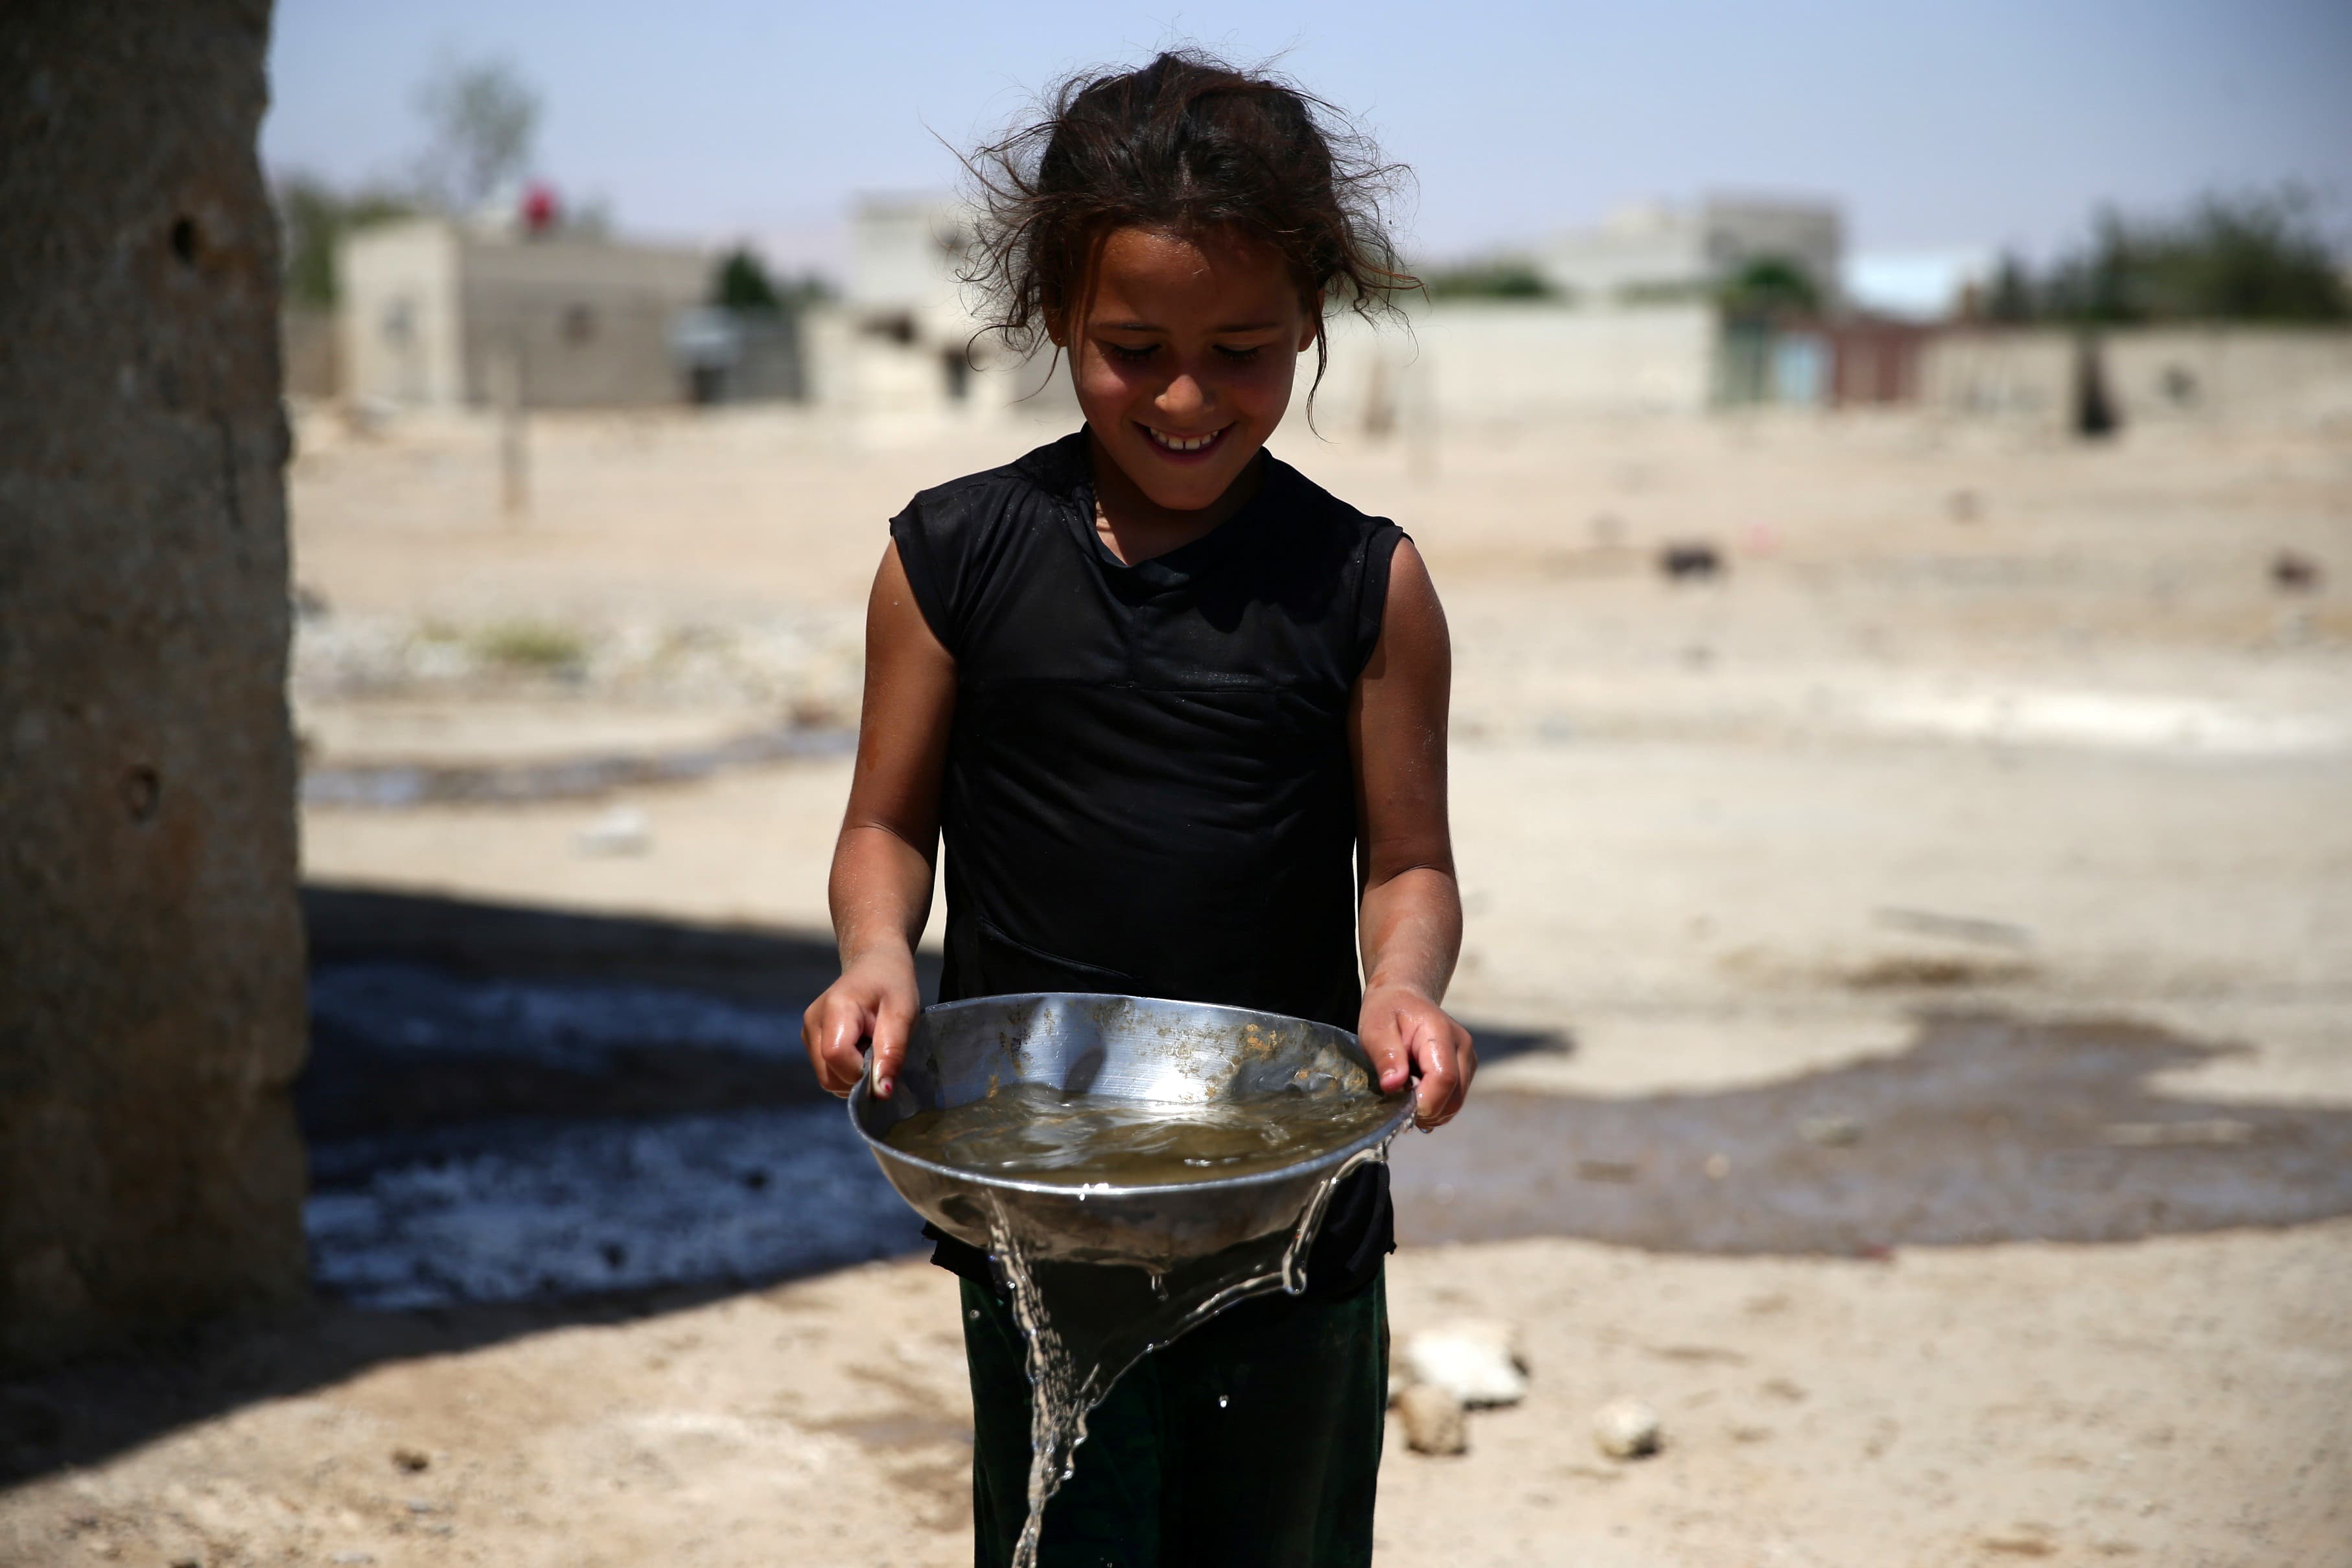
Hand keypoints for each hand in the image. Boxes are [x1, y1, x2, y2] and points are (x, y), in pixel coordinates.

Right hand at [801, 948, 920, 1097]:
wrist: (875, 965)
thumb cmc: (893, 985)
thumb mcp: (904, 1014)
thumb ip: (892, 1052)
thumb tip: (881, 1092)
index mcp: (835, 1008)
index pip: (836, 1056)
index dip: (861, 1072)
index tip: (884, 1063)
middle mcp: (812, 1021)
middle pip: (828, 1074)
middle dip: (858, 1077)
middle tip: (881, 1053)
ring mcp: (808, 1032)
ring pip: (827, 1078)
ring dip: (853, 1075)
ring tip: (871, 1047)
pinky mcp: (810, 1040)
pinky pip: (827, 1071)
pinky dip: (847, 1071)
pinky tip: (861, 1050)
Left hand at [1358, 982, 1475, 1129]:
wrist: (1404, 998)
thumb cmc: (1387, 1011)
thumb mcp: (1375, 1028)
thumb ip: (1385, 1055)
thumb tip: (1393, 1085)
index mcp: (1440, 1032)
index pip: (1444, 1078)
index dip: (1425, 1101)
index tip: (1402, 1110)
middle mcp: (1462, 1046)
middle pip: (1454, 1096)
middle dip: (1427, 1111)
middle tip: (1399, 1108)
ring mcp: (1468, 1059)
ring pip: (1456, 1102)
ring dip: (1432, 1111)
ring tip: (1406, 1099)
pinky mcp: (1466, 1069)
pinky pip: (1455, 1098)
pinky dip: (1436, 1106)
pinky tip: (1417, 1095)